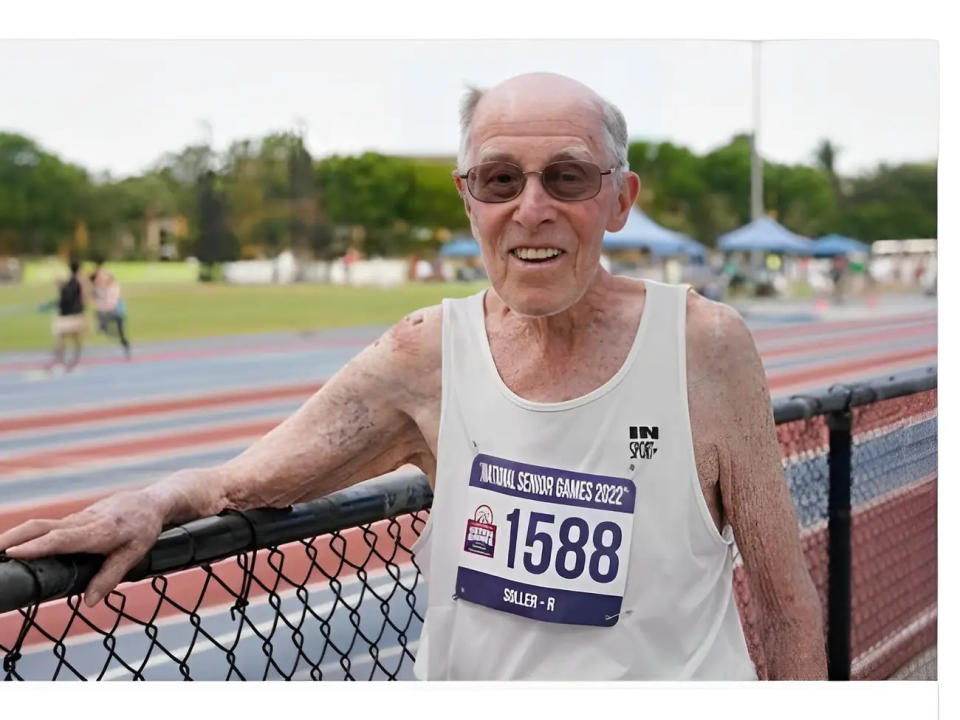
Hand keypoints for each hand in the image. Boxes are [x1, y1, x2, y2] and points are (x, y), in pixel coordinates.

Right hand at [0, 490, 164, 606]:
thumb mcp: (135, 554)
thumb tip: (90, 601)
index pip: (62, 538)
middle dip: (13, 538)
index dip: (37, 546)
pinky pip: (47, 526)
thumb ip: (111, 577)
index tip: (13, 553)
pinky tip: (14, 546)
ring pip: (41, 524)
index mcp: (99, 531)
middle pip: (41, 527)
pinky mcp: (75, 519)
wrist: (151, 502)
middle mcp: (83, 522)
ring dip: (15, 536)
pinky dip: (27, 535)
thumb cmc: (144, 528)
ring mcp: (77, 518)